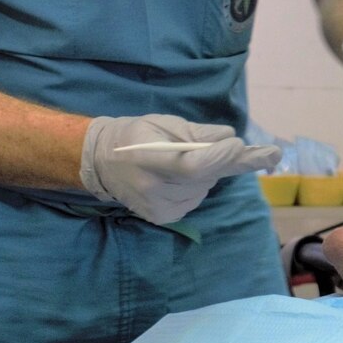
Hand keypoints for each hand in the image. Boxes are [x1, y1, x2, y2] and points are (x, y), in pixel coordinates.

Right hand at [80, 115, 280, 224]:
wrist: (103, 162)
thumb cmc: (137, 135)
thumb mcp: (164, 124)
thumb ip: (197, 132)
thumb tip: (230, 136)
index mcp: (148, 159)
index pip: (192, 166)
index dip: (219, 157)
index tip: (239, 144)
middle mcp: (152, 189)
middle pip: (203, 179)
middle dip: (222, 160)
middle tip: (232, 146)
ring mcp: (157, 208)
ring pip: (203, 189)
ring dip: (208, 173)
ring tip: (186, 161)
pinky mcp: (162, 218)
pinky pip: (195, 199)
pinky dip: (197, 186)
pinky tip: (179, 178)